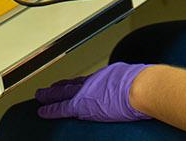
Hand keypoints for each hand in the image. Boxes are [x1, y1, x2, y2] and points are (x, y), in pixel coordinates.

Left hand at [35, 62, 151, 121]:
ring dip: (50, 95)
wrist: (141, 88)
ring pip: (63, 93)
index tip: (70, 84)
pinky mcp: (82, 105)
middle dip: (60, 87)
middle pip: (72, 84)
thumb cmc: (144, 84)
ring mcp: (86, 92)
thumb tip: (134, 84)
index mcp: (107, 76)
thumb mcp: (135, 77)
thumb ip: (128, 82)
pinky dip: (50, 109)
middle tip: (49, 88)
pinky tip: (42, 111)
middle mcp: (94, 81)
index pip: (87, 81)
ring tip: (41, 96)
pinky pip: (62, 108)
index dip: (77, 83)